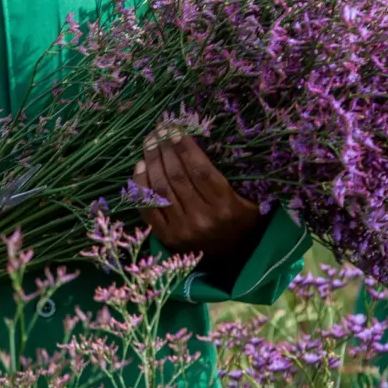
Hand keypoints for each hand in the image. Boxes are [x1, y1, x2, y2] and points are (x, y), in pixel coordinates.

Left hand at [135, 129, 264, 262]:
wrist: (236, 258)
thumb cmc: (241, 220)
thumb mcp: (248, 199)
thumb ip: (226, 176)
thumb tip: (196, 143)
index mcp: (226, 206)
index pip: (201, 170)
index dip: (185, 147)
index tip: (175, 129)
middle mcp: (203, 219)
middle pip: (178, 176)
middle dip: (165, 150)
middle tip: (158, 131)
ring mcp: (183, 230)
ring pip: (161, 189)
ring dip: (152, 162)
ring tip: (149, 144)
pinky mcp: (167, 238)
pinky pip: (148, 207)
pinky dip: (141, 186)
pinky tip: (140, 167)